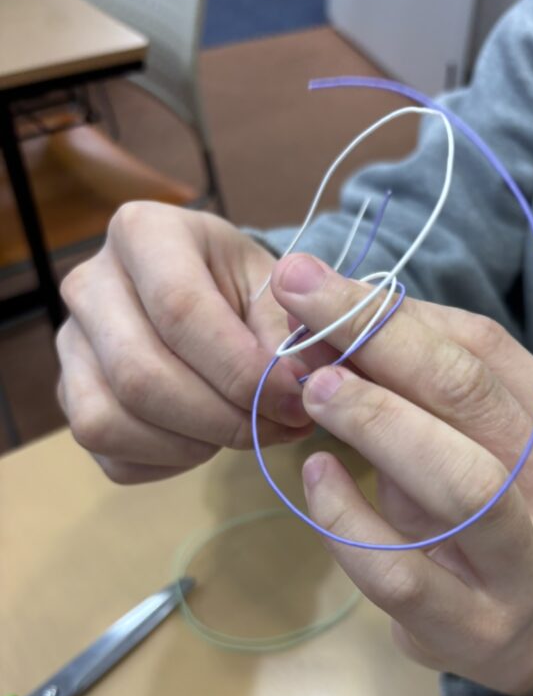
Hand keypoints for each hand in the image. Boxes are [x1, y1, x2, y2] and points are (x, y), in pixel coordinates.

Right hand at [56, 202, 313, 483]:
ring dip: (192, 444)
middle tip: (278, 429)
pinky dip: (168, 463)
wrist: (213, 297)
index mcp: (143, 232)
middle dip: (221, 419)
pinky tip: (207, 440)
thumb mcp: (281, 290)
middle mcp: (89, 284)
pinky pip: (110, 455)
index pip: (180, 310)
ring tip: (245, 432)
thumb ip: (297, 331)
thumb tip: (300, 384)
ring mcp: (70, 345)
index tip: (293, 401)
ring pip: (110, 421)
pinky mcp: (72, 398)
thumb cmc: (246, 289)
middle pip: (139, 374)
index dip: (241, 370)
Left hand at [270, 254, 532, 695]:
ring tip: (313, 387)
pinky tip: (315, 478)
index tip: (311, 280)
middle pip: (474, 401)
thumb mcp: (456, 439)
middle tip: (298, 305)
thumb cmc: (476, 517)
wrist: (512, 632)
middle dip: (380, 343)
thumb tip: (318, 313)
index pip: (484, 349)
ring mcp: (528, 569)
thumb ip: (406, 380)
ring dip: (380, 424)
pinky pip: (404, 575)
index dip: (392, 311)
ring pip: (464, 485)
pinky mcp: (474, 628)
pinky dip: (351, 523)